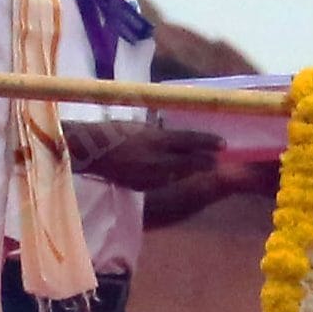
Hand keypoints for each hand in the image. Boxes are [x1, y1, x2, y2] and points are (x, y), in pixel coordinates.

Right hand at [66, 122, 225, 191]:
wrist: (89, 151)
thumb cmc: (112, 132)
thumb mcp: (139, 126)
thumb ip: (159, 131)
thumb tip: (176, 133)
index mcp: (155, 139)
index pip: (188, 141)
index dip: (207, 143)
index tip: (223, 144)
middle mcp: (156, 158)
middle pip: (189, 162)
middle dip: (205, 160)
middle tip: (216, 158)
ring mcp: (149, 175)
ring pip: (179, 173)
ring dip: (190, 169)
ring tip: (202, 164)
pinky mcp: (142, 186)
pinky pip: (163, 181)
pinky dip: (172, 176)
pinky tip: (176, 172)